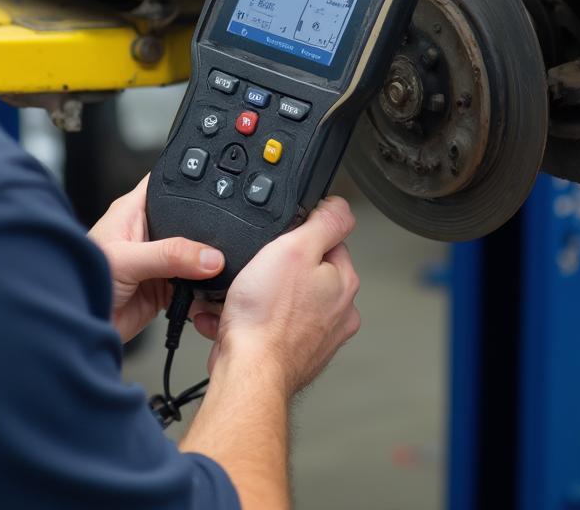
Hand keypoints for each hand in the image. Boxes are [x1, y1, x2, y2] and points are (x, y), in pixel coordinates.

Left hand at [88, 175, 224, 342]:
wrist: (76, 328)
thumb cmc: (78, 280)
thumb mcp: (126, 260)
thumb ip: (168, 255)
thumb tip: (208, 256)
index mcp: (134, 210)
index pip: (167, 184)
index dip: (190, 178)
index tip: (219, 185)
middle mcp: (147, 232)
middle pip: (189, 221)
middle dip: (207, 229)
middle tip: (226, 239)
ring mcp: (157, 261)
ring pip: (194, 255)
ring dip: (206, 263)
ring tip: (220, 268)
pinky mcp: (163, 288)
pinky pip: (193, 285)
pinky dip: (203, 290)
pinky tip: (209, 292)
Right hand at [193, 196, 360, 396]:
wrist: (247, 373)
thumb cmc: (267, 316)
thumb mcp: (295, 248)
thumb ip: (325, 222)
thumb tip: (340, 206)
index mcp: (344, 283)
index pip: (328, 241)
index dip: (298, 236)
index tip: (278, 245)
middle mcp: (338, 313)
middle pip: (303, 271)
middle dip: (274, 269)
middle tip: (255, 275)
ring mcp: (316, 337)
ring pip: (281, 300)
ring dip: (257, 296)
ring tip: (242, 300)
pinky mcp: (292, 355)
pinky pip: (266, 326)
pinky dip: (250, 321)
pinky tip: (235, 320)